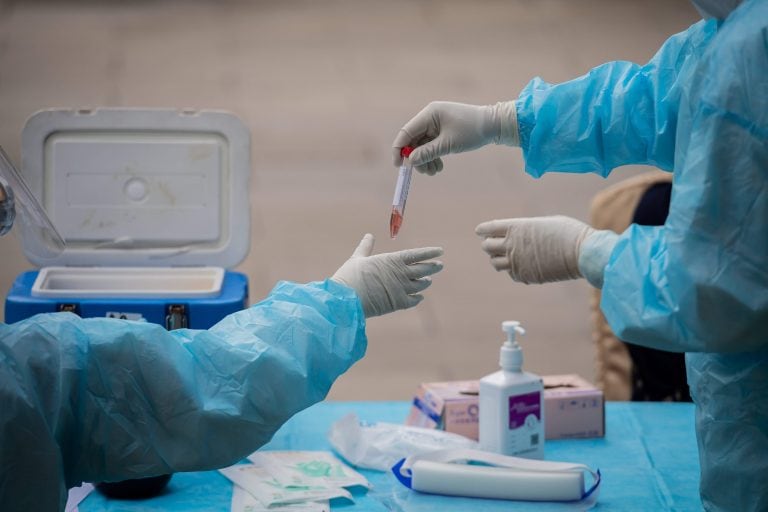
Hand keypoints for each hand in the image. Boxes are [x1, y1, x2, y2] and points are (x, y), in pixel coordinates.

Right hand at [332, 234, 443, 316]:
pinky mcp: (398, 303)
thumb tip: (369, 235)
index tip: (440, 251)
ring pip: (420, 285)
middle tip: (440, 265)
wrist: (346, 299)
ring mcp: (401, 289)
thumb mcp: (358, 258)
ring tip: (428, 280)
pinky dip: (418, 297)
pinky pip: (413, 300)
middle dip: (433, 267)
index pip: (416, 255)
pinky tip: (419, 296)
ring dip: (425, 281)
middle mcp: (400, 273)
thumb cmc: (350, 276)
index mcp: (392, 260)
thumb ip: (366, 247)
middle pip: (423, 269)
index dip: (429, 252)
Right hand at [392, 101, 518, 175]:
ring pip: (423, 145)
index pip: (406, 132)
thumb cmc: (472, 131)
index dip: (399, 149)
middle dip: (418, 158)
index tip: (398, 166)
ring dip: (426, 160)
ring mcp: (436, 124)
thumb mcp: (448, 144)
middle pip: (414, 141)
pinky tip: (439, 166)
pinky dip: (433, 156)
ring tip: (435, 171)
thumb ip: (427, 152)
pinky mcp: (442, 130)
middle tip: (425, 172)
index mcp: (429, 114)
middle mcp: (430, 117)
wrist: (494, 125)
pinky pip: (431, 145)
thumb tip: (410, 161)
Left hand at [475, 216, 597, 284]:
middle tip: (493, 244)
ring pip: (495, 263)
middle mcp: (512, 244)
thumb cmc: (568, 233)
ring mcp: (517, 262)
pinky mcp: (525, 276)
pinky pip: (512, 274)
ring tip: (505, 256)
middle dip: (488, 244)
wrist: (581, 253)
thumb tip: (521, 235)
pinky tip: (522, 265)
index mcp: (516, 227)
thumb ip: (527, 228)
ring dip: (497, 259)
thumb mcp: (544, 223)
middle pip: (487, 246)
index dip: (483, 230)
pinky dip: (513, 270)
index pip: (488, 229)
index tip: (480, 231)